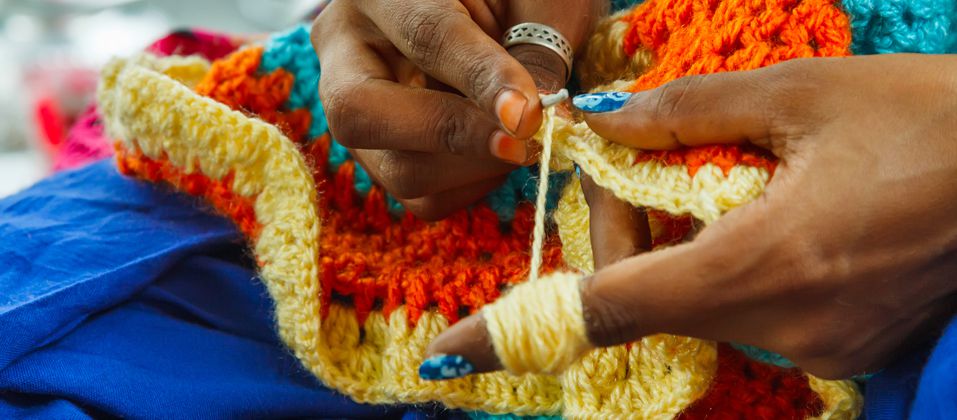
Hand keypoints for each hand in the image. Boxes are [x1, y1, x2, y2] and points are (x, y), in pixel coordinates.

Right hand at [311, 0, 605, 219]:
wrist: (486, 20)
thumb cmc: (512, 3)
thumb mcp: (531, 3)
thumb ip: (533, 47)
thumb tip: (527, 120)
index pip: (424, 37)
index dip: (479, 79)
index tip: (526, 114)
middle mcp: (344, 51)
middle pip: (360, 113)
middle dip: (452, 136)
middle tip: (520, 141)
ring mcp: (352, 112)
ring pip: (394, 168)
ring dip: (473, 167)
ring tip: (520, 139)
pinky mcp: (378, 158)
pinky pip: (421, 197)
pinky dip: (472, 185)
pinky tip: (498, 150)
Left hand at [424, 54, 956, 378]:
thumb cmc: (931, 118)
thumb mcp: (804, 91)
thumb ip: (683, 111)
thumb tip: (598, 121)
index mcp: (760, 260)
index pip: (607, 306)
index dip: (520, 329)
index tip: (452, 352)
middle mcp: (782, 323)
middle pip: (647, 297)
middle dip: (623, 236)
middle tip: (642, 164)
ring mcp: (816, 347)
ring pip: (696, 307)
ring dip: (678, 250)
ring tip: (728, 179)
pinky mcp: (842, 351)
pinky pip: (748, 315)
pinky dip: (728, 271)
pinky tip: (767, 215)